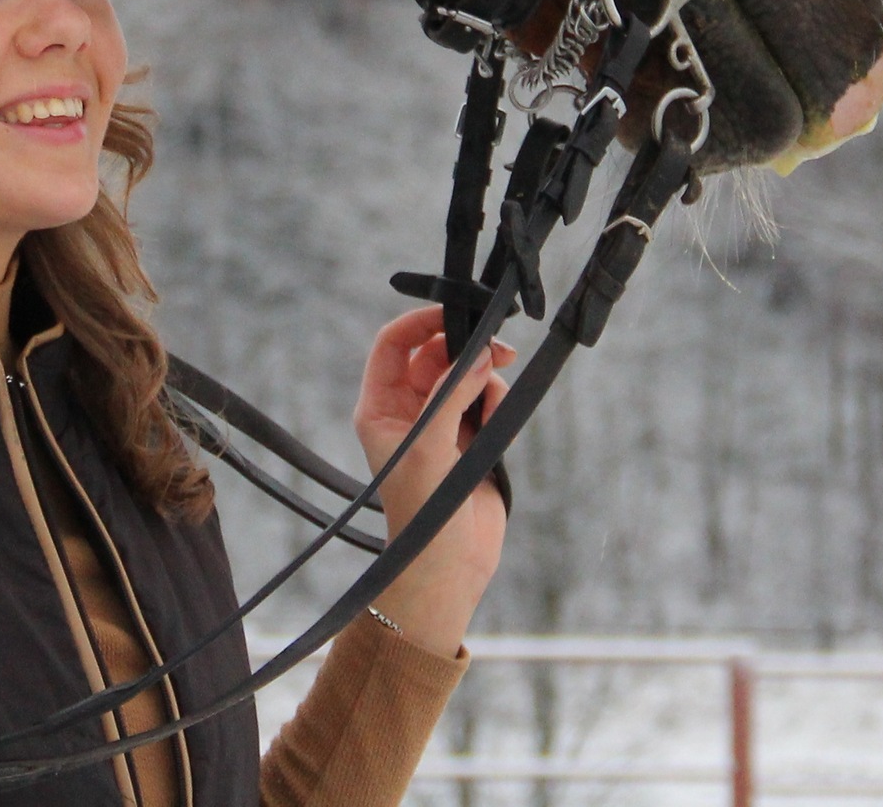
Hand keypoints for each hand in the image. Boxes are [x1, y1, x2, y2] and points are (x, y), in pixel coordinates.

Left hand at [352, 305, 513, 658]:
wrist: (451, 569)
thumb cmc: (424, 513)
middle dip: (466, 348)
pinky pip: (488, 400)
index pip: (393, 344)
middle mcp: (408, 411)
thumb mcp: (429, 447)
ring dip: (486, 379)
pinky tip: (501, 424)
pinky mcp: (472, 439)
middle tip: (500, 349)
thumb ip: (452, 395)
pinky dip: (498, 403)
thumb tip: (479, 354)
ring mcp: (441, 424)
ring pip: (466, 374)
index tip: (454, 312)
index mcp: (381, 407)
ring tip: (497, 401)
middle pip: (436, 353)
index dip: (420, 322)